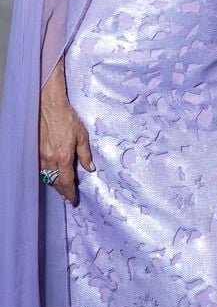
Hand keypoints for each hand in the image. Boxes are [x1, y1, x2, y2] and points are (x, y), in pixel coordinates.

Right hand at [39, 60, 93, 203]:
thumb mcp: (82, 135)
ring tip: (62, 186)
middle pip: (55, 182)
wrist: (50, 107)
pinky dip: (47, 174)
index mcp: (64, 156)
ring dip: (54, 183)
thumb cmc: (68, 119)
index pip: (66, 181)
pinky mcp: (36, 150)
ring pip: (47, 176)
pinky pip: (41, 168)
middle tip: (68, 195)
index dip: (70, 193)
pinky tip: (52, 173)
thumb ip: (85, 154)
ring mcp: (41, 155)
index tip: (73, 200)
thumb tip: (90, 168)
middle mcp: (51, 159)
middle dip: (62, 190)